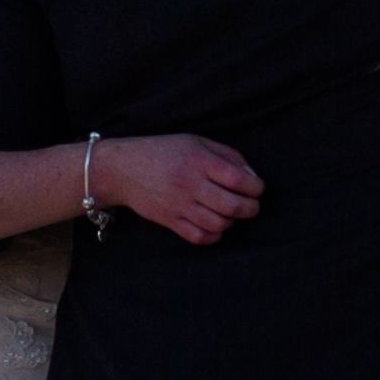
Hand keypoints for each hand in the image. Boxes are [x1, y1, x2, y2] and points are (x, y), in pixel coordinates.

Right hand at [97, 133, 263, 244]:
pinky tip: (215, 226)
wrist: (122, 169)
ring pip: (218, 224)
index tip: (257, 188)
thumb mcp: (196, 142)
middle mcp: (190, 184)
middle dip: (251, 209)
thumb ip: (227, 155)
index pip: (239, 179)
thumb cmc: (162, 152)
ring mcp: (179, 205)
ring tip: (231, 213)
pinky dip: (214, 236)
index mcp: (198, 160)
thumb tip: (252, 175)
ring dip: (233, 222)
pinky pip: (199, 238)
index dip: (256, 187)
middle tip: (252, 205)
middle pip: (233, 206)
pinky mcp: (170, 221)